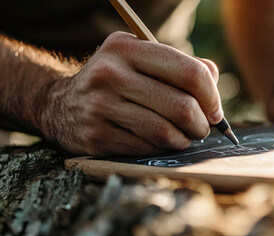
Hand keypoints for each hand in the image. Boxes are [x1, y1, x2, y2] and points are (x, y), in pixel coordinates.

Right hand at [38, 32, 222, 155]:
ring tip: (183, 137)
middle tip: (202, 128)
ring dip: (183, 140)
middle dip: (202, 124)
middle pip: (182, 106)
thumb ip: (178, 65)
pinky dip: (161, 150)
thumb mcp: (138, 59)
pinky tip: (158, 143)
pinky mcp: (96, 137)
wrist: (58, 104)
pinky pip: (146, 149)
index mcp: (126, 48)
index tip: (215, 110)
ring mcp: (101, 107)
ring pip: (166, 132)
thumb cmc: (113, 81)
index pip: (190, 72)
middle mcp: (110, 74)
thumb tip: (214, 79)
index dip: (212, 95)